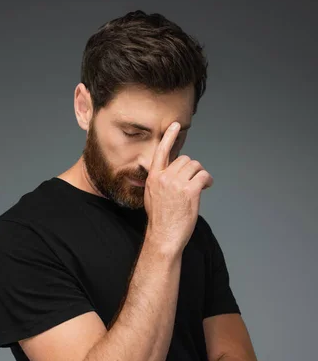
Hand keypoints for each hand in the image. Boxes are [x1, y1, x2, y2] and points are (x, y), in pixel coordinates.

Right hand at [144, 121, 213, 253]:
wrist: (164, 236)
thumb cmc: (160, 220)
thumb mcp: (152, 196)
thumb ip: (160, 182)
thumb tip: (174, 173)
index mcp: (153, 178)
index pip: (161, 152)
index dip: (169, 137)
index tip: (175, 125)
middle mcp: (164, 177)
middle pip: (184, 160)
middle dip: (192, 169)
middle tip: (194, 181)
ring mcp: (177, 183)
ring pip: (195, 166)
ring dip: (200, 174)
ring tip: (200, 186)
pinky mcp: (190, 190)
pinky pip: (203, 176)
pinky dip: (207, 180)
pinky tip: (206, 186)